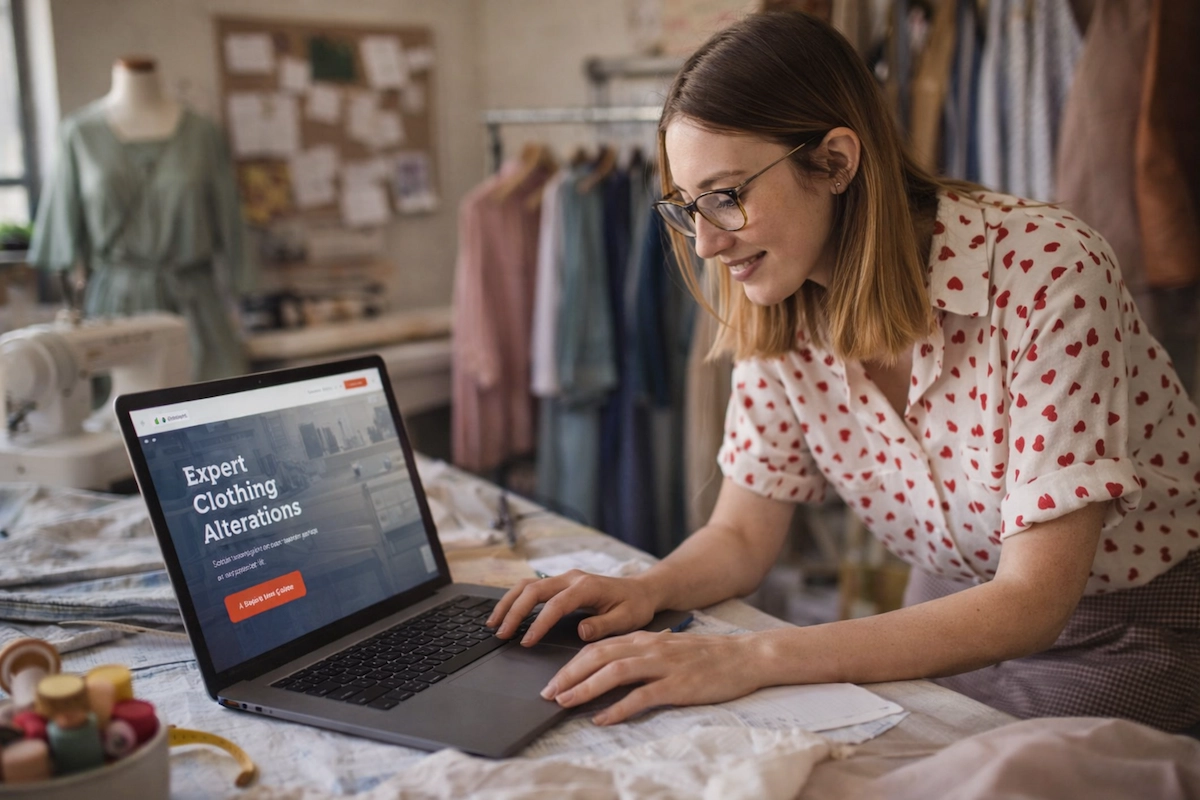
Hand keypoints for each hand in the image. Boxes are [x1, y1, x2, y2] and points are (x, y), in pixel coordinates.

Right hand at [485, 569, 659, 645]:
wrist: (642, 590)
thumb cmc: (635, 606)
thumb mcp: (627, 620)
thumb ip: (604, 626)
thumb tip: (581, 631)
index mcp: (587, 587)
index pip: (556, 604)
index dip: (539, 623)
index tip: (526, 642)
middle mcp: (572, 578)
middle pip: (534, 590)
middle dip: (514, 611)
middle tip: (501, 634)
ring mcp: (565, 578)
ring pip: (528, 585)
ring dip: (509, 603)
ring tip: (494, 623)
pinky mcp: (561, 583)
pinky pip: (532, 587)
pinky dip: (516, 599)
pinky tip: (506, 613)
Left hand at [541, 630, 763, 723]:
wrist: (746, 656)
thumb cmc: (707, 656)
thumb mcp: (668, 648)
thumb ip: (641, 654)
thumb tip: (609, 670)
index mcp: (645, 638)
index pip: (599, 646)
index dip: (572, 663)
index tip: (553, 679)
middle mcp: (649, 648)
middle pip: (599, 655)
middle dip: (568, 674)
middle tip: (547, 692)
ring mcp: (664, 666)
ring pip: (614, 672)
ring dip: (585, 688)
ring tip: (565, 702)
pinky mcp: (678, 685)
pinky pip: (641, 696)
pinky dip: (617, 708)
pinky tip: (602, 718)